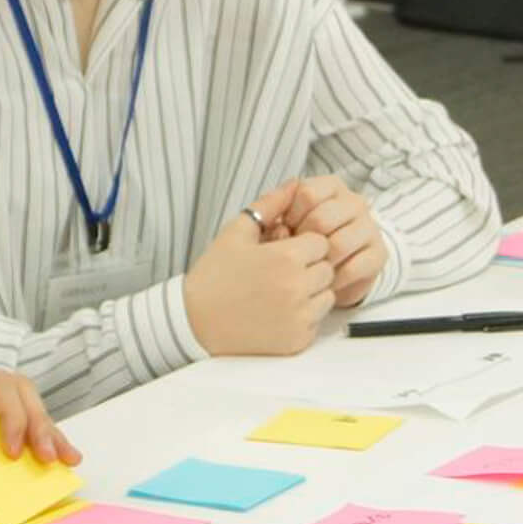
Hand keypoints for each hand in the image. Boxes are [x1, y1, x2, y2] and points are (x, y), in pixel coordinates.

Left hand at [0, 354, 77, 503]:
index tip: (16, 453)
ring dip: (40, 429)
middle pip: (14, 390)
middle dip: (38, 423)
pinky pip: (4, 418)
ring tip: (65, 458)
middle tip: (53, 458)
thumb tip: (9, 475)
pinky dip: (25, 436)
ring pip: (17, 403)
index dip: (16, 417)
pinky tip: (47, 453)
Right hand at [185, 213, 336, 355]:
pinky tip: (277, 312)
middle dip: (310, 268)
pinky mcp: (297, 340)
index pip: (321, 242)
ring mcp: (299, 317)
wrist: (195, 322)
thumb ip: (269, 205)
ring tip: (279, 292)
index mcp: (286, 258)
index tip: (281, 252)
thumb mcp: (237, 232)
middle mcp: (297, 288)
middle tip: (280, 273)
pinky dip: (303, 317)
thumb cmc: (214, 274)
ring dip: (311, 292)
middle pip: (327, 269)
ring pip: (327, 296)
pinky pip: (316, 322)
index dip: (303, 245)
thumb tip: (294, 183)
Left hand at [271, 176, 388, 307]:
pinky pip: (352, 268)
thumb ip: (276, 217)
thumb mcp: (287, 224)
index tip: (287, 231)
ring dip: (318, 263)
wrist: (336, 269)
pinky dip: (333, 281)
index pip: (308, 193)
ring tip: (309, 271)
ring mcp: (370, 227)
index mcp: (331, 186)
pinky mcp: (380, 254)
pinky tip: (324, 284)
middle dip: (303, 242)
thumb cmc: (305, 241)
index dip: (291, 216)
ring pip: (338, 245)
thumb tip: (279, 227)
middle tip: (297, 255)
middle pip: (322, 219)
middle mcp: (355, 202)